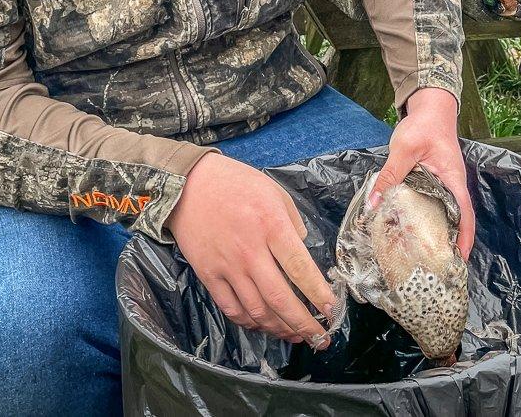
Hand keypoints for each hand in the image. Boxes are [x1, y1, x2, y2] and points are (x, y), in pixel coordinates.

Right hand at [167, 152, 333, 346]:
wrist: (188, 184)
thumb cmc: (236, 183)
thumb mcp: (275, 192)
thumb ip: (293, 224)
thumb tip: (302, 252)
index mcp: (271, 226)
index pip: (300, 269)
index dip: (318, 294)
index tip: (331, 311)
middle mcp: (250, 251)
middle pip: (280, 298)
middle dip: (303, 323)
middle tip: (320, 338)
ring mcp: (227, 266)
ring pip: (256, 310)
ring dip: (279, 328)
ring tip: (296, 335)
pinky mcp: (209, 275)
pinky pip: (231, 308)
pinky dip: (249, 322)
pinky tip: (263, 325)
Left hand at [368, 88, 475, 259]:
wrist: (431, 107)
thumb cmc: (424, 125)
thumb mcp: (404, 149)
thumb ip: (390, 176)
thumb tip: (373, 204)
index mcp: (454, 181)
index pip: (465, 215)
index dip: (464, 240)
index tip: (459, 262)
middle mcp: (453, 186)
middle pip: (457, 220)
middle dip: (450, 244)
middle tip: (437, 268)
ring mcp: (445, 184)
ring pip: (445, 214)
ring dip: (439, 233)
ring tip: (425, 256)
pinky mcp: (435, 182)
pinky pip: (434, 204)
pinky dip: (428, 219)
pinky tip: (412, 229)